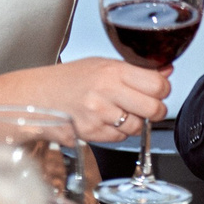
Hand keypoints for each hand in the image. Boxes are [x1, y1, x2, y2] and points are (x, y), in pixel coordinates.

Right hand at [0, 57, 168, 143]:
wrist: (37, 96)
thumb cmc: (69, 80)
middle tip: (146, 106)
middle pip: (154, 108)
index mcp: (112, 70)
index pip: (158, 84)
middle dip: (155, 110)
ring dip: (134, 123)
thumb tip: (166, 72)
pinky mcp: (92, 133)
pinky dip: (117, 133)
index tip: (158, 91)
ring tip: (118, 112)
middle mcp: (106, 91)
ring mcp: (98, 114)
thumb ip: (135, 70)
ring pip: (138, 126)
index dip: (163, 90)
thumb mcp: (102, 65)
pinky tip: (104, 121)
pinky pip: (120, 138)